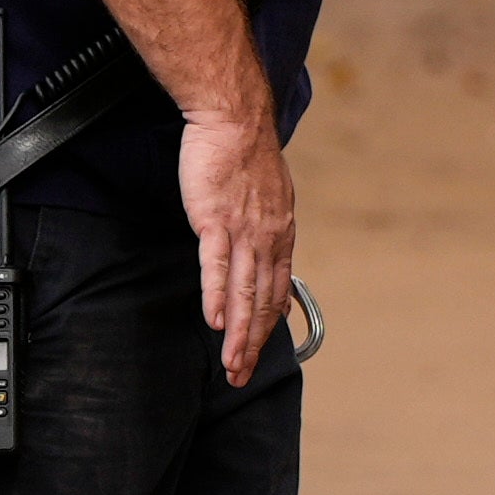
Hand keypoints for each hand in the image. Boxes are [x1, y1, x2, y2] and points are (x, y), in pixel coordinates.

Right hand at [179, 107, 294, 385]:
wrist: (234, 119)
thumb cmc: (245, 153)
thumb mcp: (269, 197)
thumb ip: (268, 232)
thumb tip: (270, 261)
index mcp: (280, 235)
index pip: (277, 292)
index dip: (267, 327)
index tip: (259, 352)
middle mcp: (268, 239)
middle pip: (262, 302)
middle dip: (252, 344)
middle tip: (241, 375)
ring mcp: (243, 231)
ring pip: (242, 293)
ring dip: (238, 334)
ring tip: (231, 364)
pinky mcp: (215, 220)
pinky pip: (216, 266)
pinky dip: (216, 296)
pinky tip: (214, 322)